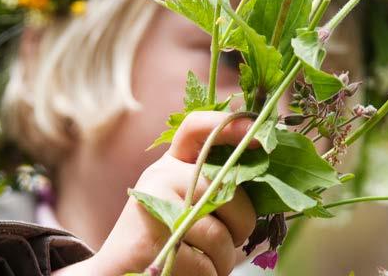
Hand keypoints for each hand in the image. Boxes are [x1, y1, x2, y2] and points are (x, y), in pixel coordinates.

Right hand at [55, 111, 257, 275]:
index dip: (229, 126)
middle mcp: (161, 174)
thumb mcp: (192, 209)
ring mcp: (154, 202)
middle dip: (240, 229)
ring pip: (219, 236)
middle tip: (225, 245)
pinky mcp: (150, 237)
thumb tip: (269, 183)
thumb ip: (218, 192)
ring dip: (222, 261)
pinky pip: (203, 263)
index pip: (197, 128)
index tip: (258, 137)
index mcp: (173, 164)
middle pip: (229, 194)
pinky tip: (187, 274)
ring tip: (202, 263)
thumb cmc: (168, 243)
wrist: (118, 272)